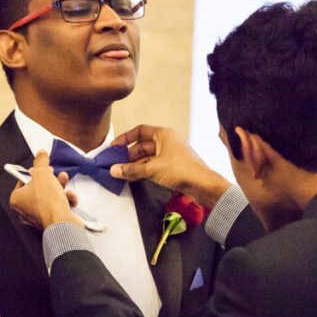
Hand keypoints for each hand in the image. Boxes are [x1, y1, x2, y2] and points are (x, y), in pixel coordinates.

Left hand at [9, 150, 81, 230]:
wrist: (62, 222)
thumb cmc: (48, 203)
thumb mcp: (42, 173)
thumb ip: (41, 161)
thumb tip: (40, 154)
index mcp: (17, 199)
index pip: (23, 180)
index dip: (33, 172)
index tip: (40, 168)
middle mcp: (26, 209)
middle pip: (38, 188)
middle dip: (50, 179)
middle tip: (53, 173)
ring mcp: (39, 216)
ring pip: (50, 196)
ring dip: (59, 187)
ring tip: (63, 180)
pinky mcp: (52, 220)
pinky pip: (58, 206)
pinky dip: (65, 200)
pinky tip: (68, 197)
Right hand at [110, 125, 230, 207]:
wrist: (202, 184)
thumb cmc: (181, 170)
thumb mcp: (152, 169)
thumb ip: (131, 170)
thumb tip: (114, 170)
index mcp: (163, 134)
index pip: (139, 131)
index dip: (125, 138)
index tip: (114, 147)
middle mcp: (167, 141)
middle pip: (142, 145)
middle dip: (129, 154)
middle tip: (116, 163)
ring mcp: (170, 154)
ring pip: (147, 157)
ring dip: (135, 164)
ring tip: (121, 172)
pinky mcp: (173, 166)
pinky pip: (154, 165)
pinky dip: (143, 170)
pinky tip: (133, 177)